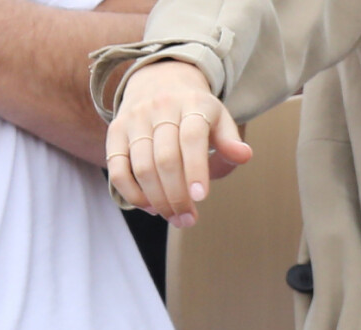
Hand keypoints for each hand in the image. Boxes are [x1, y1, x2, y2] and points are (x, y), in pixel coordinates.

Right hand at [105, 60, 252, 226]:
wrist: (161, 79)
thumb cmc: (197, 112)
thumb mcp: (219, 119)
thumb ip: (230, 141)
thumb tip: (244, 155)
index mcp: (192, 103)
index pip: (192, 137)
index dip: (195, 169)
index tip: (200, 198)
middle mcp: (160, 108)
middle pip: (165, 159)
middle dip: (177, 196)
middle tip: (188, 220)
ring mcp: (135, 119)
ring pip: (142, 167)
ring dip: (158, 200)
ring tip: (174, 218)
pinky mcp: (116, 131)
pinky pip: (117, 169)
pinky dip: (132, 193)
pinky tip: (150, 208)